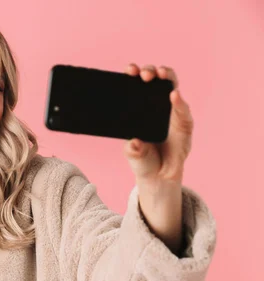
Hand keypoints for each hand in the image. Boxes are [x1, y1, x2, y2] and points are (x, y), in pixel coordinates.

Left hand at [123, 63, 193, 185]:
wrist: (159, 175)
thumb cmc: (143, 159)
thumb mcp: (133, 154)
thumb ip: (133, 150)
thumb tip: (133, 143)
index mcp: (140, 108)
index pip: (137, 86)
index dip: (134, 74)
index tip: (129, 70)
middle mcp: (157, 106)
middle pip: (156, 80)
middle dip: (151, 71)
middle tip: (144, 74)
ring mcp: (172, 112)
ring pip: (172, 87)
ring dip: (168, 77)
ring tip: (161, 74)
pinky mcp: (185, 123)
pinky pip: (183, 110)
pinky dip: (180, 102)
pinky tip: (174, 96)